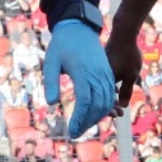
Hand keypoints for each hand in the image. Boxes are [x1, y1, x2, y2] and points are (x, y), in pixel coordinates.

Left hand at [44, 18, 114, 140]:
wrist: (79, 28)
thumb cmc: (61, 45)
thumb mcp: (51, 62)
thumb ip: (51, 82)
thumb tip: (51, 103)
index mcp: (83, 73)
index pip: (85, 102)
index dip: (80, 119)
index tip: (72, 132)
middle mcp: (98, 75)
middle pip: (99, 106)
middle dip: (88, 123)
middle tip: (76, 133)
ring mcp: (105, 74)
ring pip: (106, 102)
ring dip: (97, 117)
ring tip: (83, 126)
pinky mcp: (107, 74)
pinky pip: (110, 94)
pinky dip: (104, 107)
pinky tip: (95, 115)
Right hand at [106, 20, 142, 112]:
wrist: (123, 34)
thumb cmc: (129, 54)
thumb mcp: (131, 75)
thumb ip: (127, 91)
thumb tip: (123, 106)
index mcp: (102, 80)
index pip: (102, 101)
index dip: (110, 110)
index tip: (117, 115)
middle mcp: (97, 76)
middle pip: (100, 96)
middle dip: (108, 106)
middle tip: (117, 113)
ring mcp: (98, 70)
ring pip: (101, 88)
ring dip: (108, 98)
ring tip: (117, 105)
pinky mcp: (100, 65)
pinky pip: (102, 80)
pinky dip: (108, 87)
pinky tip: (115, 91)